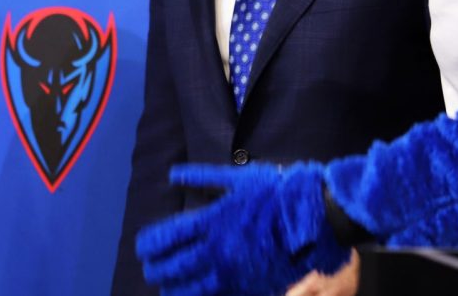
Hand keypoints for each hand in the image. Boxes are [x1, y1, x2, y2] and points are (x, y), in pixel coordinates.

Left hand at [136, 162, 349, 295]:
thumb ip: (202, 178)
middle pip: (172, 267)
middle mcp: (217, 249)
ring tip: (166, 287)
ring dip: (173, 288)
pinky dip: (199, 295)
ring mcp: (232, 272)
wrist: (314, 219)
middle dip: (156, 268)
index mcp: (211, 221)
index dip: (148, 245)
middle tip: (150, 268)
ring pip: (189, 289)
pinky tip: (194, 293)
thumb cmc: (276, 193)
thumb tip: (173, 175)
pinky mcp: (248, 286)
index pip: (165, 238)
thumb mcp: (237, 178)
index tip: (143, 247)